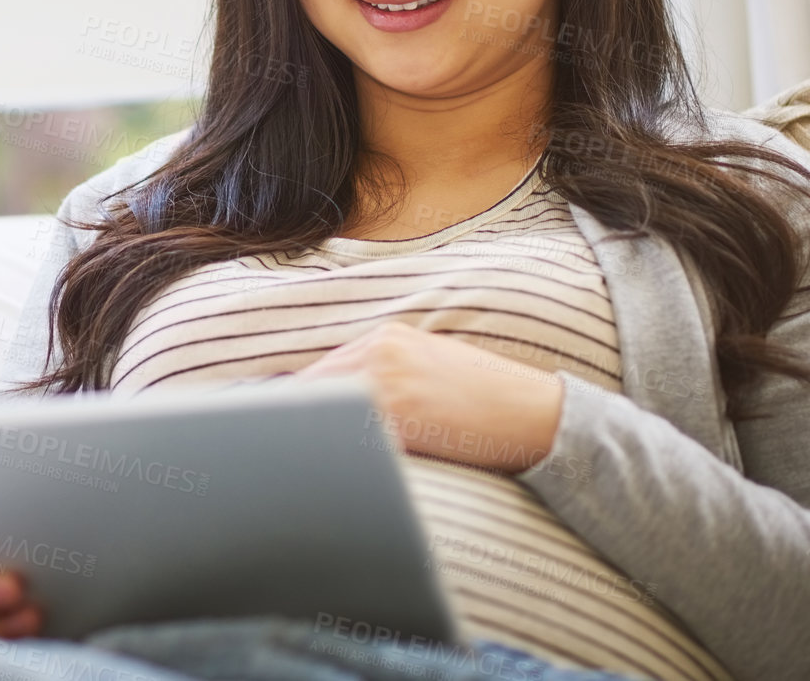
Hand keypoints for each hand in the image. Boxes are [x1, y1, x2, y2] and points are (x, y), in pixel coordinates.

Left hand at [292, 321, 564, 473]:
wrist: (537, 415)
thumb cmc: (486, 401)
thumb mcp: (429, 368)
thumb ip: (382, 376)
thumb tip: (331, 408)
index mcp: (387, 337)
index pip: (322, 372)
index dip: (297, 406)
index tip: (276, 427)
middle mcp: (381, 351)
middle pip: (313, 389)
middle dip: (295, 422)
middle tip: (272, 453)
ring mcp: (388, 380)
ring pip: (325, 412)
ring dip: (311, 439)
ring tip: (294, 467)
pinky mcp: (399, 413)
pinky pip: (351, 437)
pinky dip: (337, 454)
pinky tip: (331, 473)